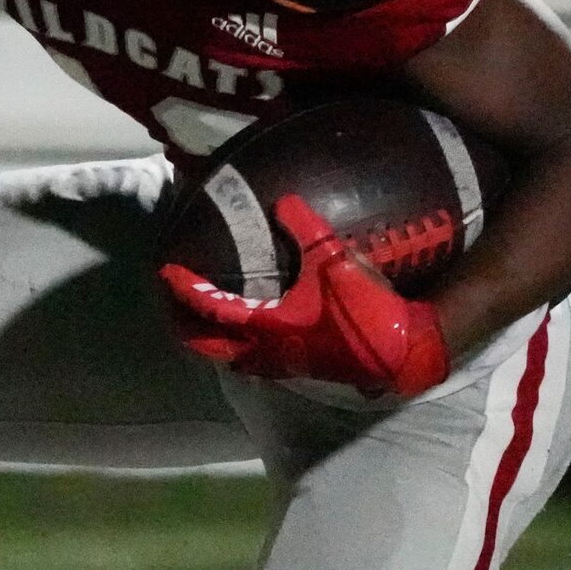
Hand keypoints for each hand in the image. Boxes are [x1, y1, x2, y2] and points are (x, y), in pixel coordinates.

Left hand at [158, 194, 450, 395]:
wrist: (403, 351)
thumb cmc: (366, 310)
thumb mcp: (335, 260)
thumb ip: (305, 228)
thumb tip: (284, 201)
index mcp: (267, 327)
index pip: (212, 308)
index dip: (186, 290)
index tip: (167, 273)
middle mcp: (267, 353)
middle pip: (210, 347)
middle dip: (186, 328)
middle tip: (172, 309)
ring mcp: (284, 366)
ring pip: (233, 359)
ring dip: (213, 342)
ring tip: (204, 321)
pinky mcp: (303, 368)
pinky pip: (256, 361)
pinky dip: (240, 346)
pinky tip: (252, 329)